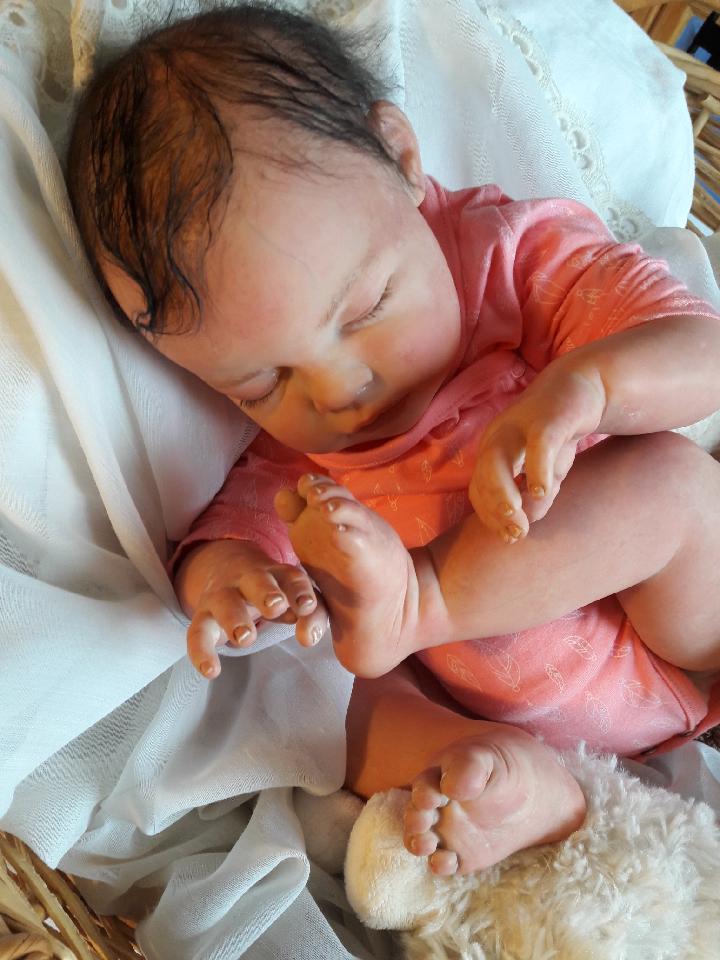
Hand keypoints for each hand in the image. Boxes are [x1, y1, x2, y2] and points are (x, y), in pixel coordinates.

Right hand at [176, 539, 327, 677]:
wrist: (226, 568)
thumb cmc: (274, 591)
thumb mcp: (296, 599)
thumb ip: (312, 617)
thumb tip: (309, 638)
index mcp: (279, 574)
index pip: (293, 579)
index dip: (300, 592)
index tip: (307, 606)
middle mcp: (250, 579)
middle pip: (257, 580)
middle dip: (266, 593)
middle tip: (274, 607)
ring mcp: (223, 595)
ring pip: (225, 602)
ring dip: (235, 618)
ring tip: (245, 639)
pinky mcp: (203, 616)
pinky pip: (196, 633)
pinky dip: (200, 652)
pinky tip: (211, 671)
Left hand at [469, 366, 605, 540]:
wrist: (583, 386)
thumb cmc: (558, 434)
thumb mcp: (547, 471)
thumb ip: (538, 496)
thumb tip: (528, 520)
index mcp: (493, 451)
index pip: (480, 489)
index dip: (489, 517)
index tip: (508, 538)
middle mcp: (498, 436)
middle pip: (482, 476)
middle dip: (494, 510)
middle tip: (515, 533)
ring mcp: (519, 425)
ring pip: (498, 460)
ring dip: (504, 492)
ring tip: (519, 518)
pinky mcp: (547, 418)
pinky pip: (538, 445)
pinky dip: (536, 469)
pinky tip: (541, 490)